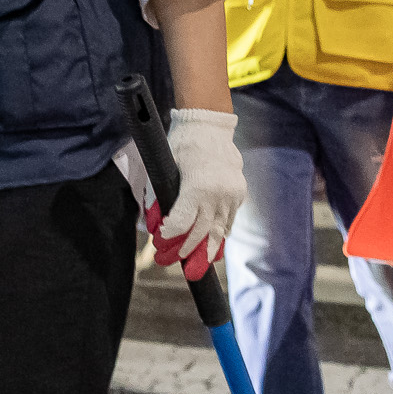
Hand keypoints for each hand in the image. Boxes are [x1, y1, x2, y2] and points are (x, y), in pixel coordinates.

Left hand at [145, 108, 242, 281]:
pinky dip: (220, 234)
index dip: (170, 234)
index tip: (161, 241)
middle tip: (175, 261)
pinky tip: (211, 247)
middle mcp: (218, 194)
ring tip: (197, 265)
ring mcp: (232, 196)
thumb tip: (153, 223)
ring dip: (207, 248)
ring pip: (220, 231)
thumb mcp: (164, 166)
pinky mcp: (239, 195)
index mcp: (198, 187)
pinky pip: (229, 221)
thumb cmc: (182, 145)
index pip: (182, 222)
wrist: (211, 128)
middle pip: (202, 232)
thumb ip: (158, 195)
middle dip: (187, 249)